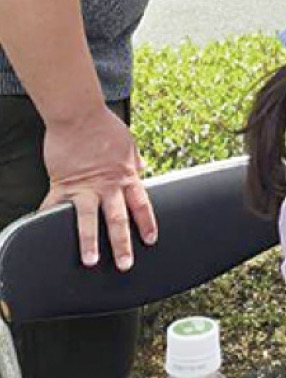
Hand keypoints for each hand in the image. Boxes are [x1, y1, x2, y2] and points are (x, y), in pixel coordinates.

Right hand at [40, 106, 156, 269]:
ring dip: (90, 242)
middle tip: (124, 264)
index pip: (141, 205)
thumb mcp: (128, 143)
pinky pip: (53, 207)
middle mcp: (107, 186)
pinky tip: (43, 235)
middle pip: (118, 220)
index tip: (150, 240)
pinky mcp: (62, 184)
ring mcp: (84, 187)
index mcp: (126, 176)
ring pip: (89, 220)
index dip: (147, 223)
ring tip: (90, 261)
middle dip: (122, 244)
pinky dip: (47, 220)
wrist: (78, 113)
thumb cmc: (103, 125)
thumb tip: (141, 169)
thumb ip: (133, 161)